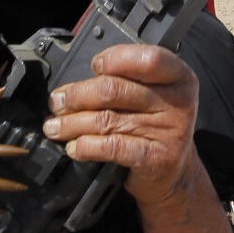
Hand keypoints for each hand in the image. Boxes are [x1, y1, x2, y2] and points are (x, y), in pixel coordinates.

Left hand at [43, 45, 211, 214]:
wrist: (175, 174)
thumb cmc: (155, 125)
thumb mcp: (152, 94)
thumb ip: (125, 80)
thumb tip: (75, 86)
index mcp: (178, 76)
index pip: (146, 59)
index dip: (115, 58)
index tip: (94, 66)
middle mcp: (178, 101)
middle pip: (115, 89)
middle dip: (77, 95)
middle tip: (57, 102)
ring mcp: (169, 132)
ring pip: (107, 120)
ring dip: (72, 123)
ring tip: (55, 127)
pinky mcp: (156, 159)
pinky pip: (112, 147)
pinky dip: (87, 146)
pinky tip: (74, 147)